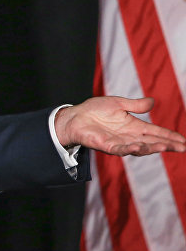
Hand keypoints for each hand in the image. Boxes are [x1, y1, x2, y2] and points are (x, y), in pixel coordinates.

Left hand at [55, 96, 185, 155]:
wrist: (75, 116)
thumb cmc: (95, 110)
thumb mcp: (118, 104)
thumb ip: (135, 105)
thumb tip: (153, 102)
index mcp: (134, 126)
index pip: (156, 132)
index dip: (170, 136)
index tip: (184, 141)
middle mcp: (129, 136)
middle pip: (152, 142)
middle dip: (167, 145)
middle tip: (182, 147)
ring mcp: (119, 142)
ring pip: (140, 147)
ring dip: (152, 148)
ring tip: (166, 147)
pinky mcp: (107, 146)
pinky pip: (121, 149)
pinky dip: (130, 149)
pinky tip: (139, 147)